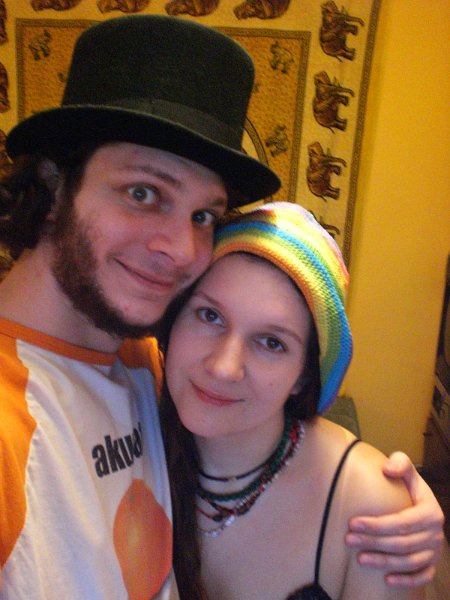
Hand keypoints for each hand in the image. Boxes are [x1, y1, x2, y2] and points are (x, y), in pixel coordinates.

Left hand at [345, 451, 444, 586]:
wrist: (421, 503)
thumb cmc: (409, 486)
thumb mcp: (407, 470)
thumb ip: (399, 462)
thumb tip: (387, 469)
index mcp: (430, 511)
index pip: (402, 522)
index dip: (377, 525)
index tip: (353, 522)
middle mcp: (435, 533)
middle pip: (402, 543)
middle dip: (373, 542)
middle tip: (349, 539)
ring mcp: (435, 551)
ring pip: (409, 561)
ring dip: (383, 562)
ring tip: (359, 559)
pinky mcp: (432, 564)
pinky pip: (422, 576)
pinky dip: (407, 580)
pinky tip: (387, 580)